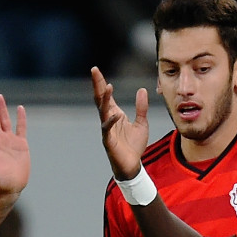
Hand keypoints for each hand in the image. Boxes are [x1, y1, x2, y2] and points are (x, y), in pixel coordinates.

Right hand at [90, 66, 148, 180]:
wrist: (132, 165)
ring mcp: (107, 130)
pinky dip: (111, 121)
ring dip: (104, 99)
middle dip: (97, 85)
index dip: (101, 83)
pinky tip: (116, 114)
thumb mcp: (142, 123)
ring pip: (102, 111)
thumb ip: (141, 107)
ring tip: (107, 86)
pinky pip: (107, 129)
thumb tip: (142, 90)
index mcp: (114, 114)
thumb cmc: (134, 145)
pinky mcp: (109, 141)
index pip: (106, 96)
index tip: (96, 70)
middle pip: (100, 99)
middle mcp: (108, 119)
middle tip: (94, 70)